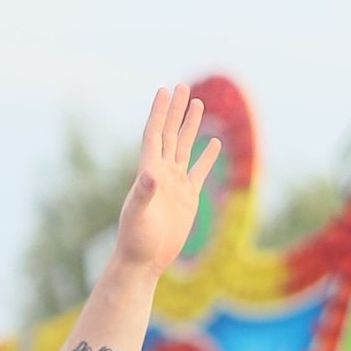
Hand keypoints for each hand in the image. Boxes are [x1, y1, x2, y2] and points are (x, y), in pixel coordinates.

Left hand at [105, 85, 223, 282]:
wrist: (144, 263)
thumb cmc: (136, 240)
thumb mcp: (137, 216)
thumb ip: (143, 194)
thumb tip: (152, 174)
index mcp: (148, 172)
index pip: (154, 134)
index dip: (159, 112)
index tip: (164, 90)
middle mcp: (161, 174)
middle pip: (170, 134)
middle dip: (175, 111)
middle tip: (181, 86)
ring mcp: (175, 185)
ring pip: (184, 148)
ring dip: (190, 127)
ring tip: (197, 104)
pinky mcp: (187, 199)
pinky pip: (199, 172)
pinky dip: (207, 157)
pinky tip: (214, 143)